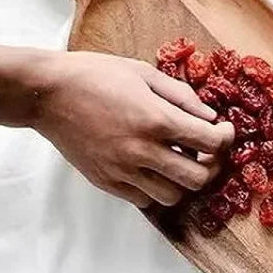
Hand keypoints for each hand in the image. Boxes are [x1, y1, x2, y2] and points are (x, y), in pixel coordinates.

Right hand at [32, 51, 233, 207]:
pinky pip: (145, 200)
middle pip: (198, 178)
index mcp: (156, 119)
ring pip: (173, 196)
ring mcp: (122, 170)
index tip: (224, 130)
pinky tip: (153, 168)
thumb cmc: (95, 75)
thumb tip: (209, 117)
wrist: (46, 93)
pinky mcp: (106, 181)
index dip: (226, 138)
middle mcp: (142, 150)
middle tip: (206, 151)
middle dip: (211, 166)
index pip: (210, 142)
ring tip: (178, 161)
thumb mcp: (145, 73)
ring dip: (183, 180)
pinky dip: (157, 188)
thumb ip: (183, 96)